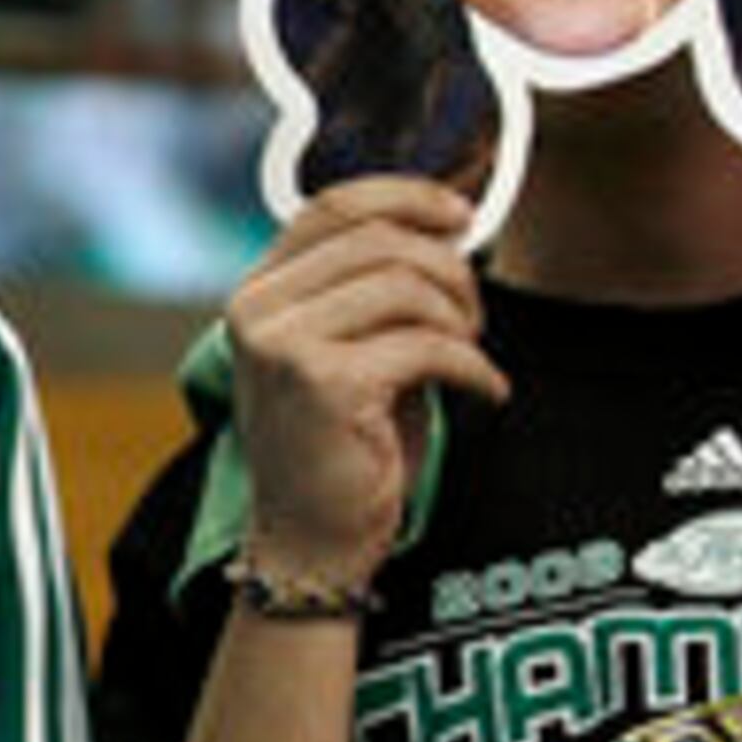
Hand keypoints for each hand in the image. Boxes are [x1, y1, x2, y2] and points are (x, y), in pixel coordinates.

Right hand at [222, 178, 511, 589]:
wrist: (310, 543)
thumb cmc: (340, 446)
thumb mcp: (347, 347)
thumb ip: (370, 285)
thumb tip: (445, 222)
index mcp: (257, 293)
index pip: (332, 205)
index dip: (407, 197)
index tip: (460, 217)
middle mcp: (257, 310)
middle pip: (381, 239)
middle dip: (450, 271)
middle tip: (473, 318)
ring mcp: (283, 345)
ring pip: (407, 284)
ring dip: (461, 318)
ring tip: (471, 355)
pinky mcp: (324, 384)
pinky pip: (428, 344)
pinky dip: (473, 366)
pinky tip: (484, 392)